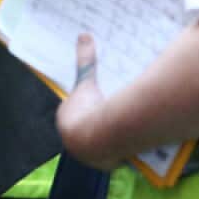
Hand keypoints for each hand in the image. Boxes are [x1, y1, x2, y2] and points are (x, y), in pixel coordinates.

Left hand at [56, 33, 120, 170]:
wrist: (101, 139)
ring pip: (100, 144)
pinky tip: (132, 142)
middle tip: (113, 113)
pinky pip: (114, 155)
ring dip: (110, 138)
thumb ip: (85, 60)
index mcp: (66, 123)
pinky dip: (121, 149)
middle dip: (98, 123)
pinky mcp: (105, 163)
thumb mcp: (87, 81)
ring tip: (125, 128)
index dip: (86, 106)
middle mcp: (73, 141)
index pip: (74, 114)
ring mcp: (89, 155)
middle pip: (88, 129)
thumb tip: (84, 35)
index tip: (98, 101)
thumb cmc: (89, 109)